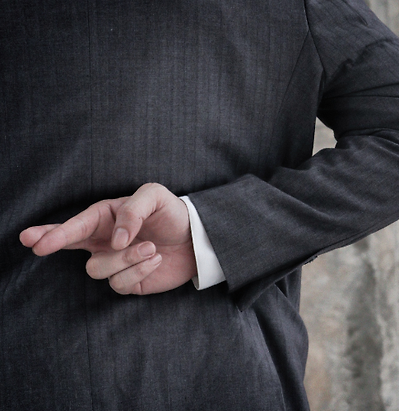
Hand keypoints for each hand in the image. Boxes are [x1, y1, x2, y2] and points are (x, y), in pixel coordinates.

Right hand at [19, 183, 196, 294]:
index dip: (53, 232)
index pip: (75, 224)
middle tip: (39, 247)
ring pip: (98, 268)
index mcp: (105, 217)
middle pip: (68, 245)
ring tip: (151, 247)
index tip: (33, 239)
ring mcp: (114, 262)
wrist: (196, 239)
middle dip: (52, 243)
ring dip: (126, 259)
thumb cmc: (172, 214)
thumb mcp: (154, 196)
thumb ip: (132, 211)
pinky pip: (119, 283)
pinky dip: (139, 271)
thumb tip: (114, 239)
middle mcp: (104, 240)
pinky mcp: (127, 282)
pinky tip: (155, 260)